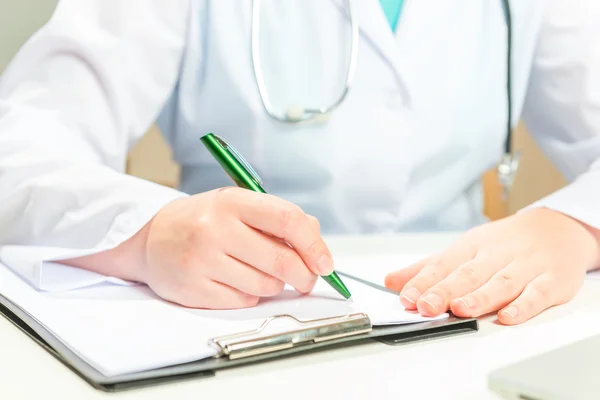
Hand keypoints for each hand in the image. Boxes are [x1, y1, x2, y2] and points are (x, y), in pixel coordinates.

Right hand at [67, 187, 331, 308]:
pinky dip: (250, 294)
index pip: (287, 219)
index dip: (314, 245)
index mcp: (232, 202)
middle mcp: (215, 228)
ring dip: (274, 284)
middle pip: (281, 260)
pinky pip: (244, 300)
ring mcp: (202, 259)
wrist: (152, 239)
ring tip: (258, 271)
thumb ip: (278, 219)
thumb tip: (315, 243)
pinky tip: (237, 281)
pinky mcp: (193, 288)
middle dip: (304, 275)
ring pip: (266, 285)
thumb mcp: (238, 207)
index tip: (326, 263)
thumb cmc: (205, 222)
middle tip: (306, 279)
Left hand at [384, 208, 599, 324]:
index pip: (443, 265)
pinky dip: (523, 306)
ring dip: (479, 297)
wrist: (558, 228)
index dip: (423, 282)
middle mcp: (496, 255)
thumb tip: (390, 281)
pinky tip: (507, 316)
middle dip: (445, 290)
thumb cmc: (503, 243)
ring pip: (500, 283)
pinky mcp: (552, 281)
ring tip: (459, 309)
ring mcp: (526, 267)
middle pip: (468, 274)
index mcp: (471, 246)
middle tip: (425, 306)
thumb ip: (427, 268)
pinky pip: (538, 294)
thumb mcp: (464, 249)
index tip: (406, 297)